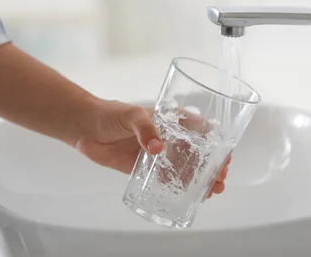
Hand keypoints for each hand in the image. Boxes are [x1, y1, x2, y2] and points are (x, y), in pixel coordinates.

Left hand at [74, 100, 229, 197]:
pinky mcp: (144, 170)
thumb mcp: (131, 115)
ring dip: (201, 179)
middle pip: (197, 151)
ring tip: (213, 190)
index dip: (215, 141)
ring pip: (185, 168)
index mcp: (170, 120)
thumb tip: (158, 149)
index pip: (200, 129)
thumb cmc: (110, 114)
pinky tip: (191, 197)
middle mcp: (168, 137)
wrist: (85, 128)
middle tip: (221, 177)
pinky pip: (166, 180)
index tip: (225, 153)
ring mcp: (158, 154)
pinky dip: (180, 188)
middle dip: (213, 164)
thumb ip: (145, 129)